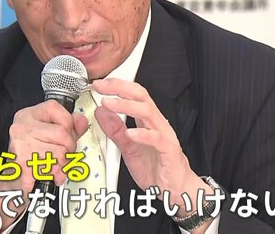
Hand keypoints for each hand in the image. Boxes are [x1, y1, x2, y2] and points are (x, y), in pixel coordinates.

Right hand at [0, 100, 88, 228]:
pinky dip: (56, 174)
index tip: (66, 136)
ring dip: (62, 164)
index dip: (68, 124)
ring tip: (53, 165)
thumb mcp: (51, 136)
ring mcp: (21, 145)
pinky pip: (53, 167)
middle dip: (69, 148)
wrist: (14, 184)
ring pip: (60, 152)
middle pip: (62, 132)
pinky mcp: (23, 164)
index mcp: (28, 116)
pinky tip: (48, 174)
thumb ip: (70, 127)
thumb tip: (82, 121)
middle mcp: (21, 127)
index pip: (54, 108)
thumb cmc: (32, 158)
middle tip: (61, 156)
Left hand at [91, 78, 212, 229]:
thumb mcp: (128, 147)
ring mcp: (164, 135)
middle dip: (120, 88)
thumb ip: (115, 131)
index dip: (116, 87)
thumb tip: (101, 112)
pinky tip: (131, 133)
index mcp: (147, 121)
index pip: (133, 95)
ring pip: (148, 113)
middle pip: (141, 97)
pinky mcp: (169, 151)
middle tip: (101, 87)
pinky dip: (143, 135)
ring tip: (109, 104)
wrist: (175, 189)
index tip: (99, 85)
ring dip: (126, 106)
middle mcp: (156, 124)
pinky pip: (157, 139)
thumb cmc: (156, 167)